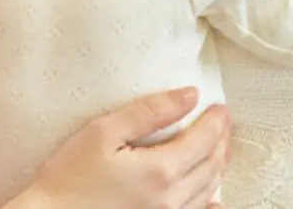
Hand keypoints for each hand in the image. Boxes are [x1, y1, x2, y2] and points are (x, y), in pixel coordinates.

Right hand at [12, 87, 229, 208]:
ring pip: (207, 190)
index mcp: (161, 170)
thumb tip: (189, 95)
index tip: (220, 107)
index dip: (216, 120)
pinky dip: (210, 201)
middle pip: (211, 165)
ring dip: (217, 165)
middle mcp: (172, 199)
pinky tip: (213, 197)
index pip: (204, 140)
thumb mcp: (104, 132)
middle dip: (221, 140)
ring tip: (219, 147)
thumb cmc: (69, 177)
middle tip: (222, 123)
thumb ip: (149, 112)